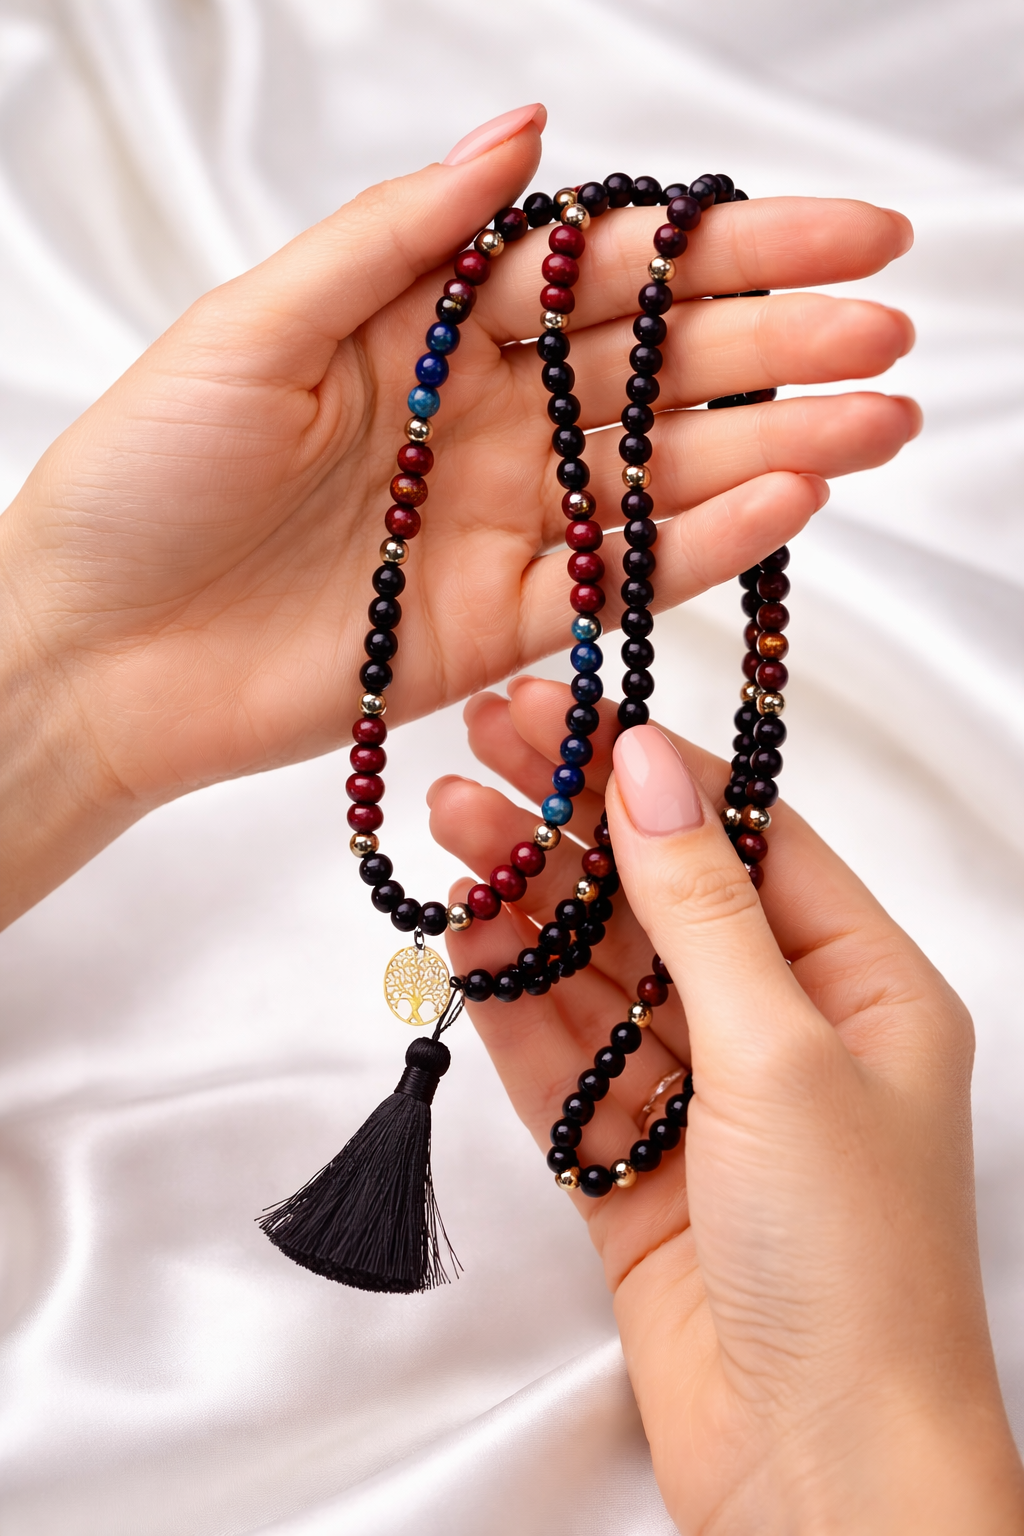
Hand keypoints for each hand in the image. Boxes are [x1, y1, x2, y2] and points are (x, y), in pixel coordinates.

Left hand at [0, 101, 916, 923]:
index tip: (844, 228)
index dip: (726, 247)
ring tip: (879, 421)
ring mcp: (499, 523)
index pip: (606, 271)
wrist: (95, 652)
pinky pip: (617, 584)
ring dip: (774, 447)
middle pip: (658, 370)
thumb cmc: (145, 478)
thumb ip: (401, 239)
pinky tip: (786, 505)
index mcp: (432, 327)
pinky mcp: (499, 625)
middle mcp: (484, 419)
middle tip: (887, 331)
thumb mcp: (256, 324)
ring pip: (660, 476)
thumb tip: (523, 132)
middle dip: (778, 344)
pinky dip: (700, 548)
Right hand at [428, 679, 1023, 1532]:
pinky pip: (562, 1062)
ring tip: (449, 826)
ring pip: (600, 975)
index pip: (744, 838)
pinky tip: (461, 936)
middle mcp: (786, 1029)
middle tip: (475, 752)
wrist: (818, 1476)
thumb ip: (698, 905)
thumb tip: (645, 765)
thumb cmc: (850, 1262)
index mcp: (863, 982)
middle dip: (569, 825)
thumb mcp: (781, 1051)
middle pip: (659, 897)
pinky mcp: (630, 1165)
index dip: (648, 768)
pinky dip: (511, 1003)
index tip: (561, 711)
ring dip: (527, 904)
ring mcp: (702, 1099)